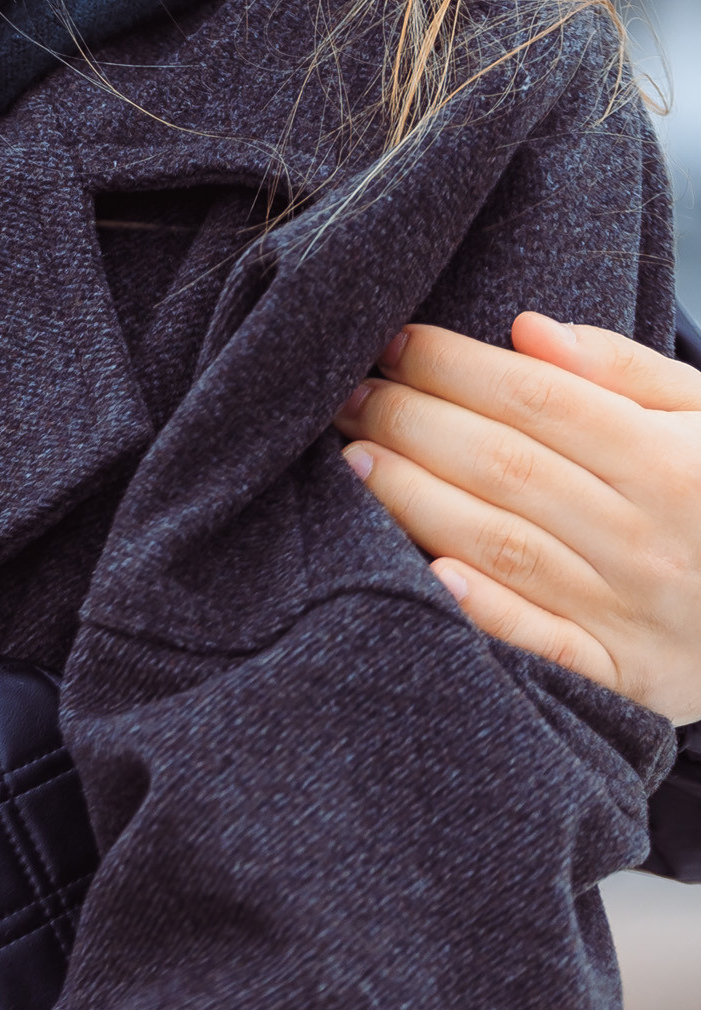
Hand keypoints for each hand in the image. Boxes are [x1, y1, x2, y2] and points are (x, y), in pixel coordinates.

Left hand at [334, 313, 700, 724]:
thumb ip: (623, 372)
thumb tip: (525, 330)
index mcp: (673, 465)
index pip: (541, 401)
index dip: (456, 365)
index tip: (391, 341)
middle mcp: (652, 540)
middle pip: (507, 467)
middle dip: (413, 420)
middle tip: (343, 392)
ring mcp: (634, 616)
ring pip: (504, 547)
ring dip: (415, 499)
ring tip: (351, 458)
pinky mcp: (620, 679)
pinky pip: (541, 646)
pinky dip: (483, 612)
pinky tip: (426, 571)